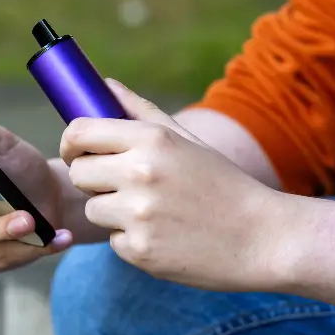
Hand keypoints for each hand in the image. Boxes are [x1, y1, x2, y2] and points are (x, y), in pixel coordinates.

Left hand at [59, 79, 292, 291]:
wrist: (263, 238)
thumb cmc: (223, 184)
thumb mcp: (186, 140)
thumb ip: (140, 111)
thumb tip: (104, 83)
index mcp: (151, 140)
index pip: (79, 132)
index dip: (70, 143)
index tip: (76, 152)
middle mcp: (140, 174)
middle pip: (78, 174)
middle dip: (92, 180)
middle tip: (122, 186)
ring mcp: (139, 215)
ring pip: (93, 210)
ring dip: (114, 212)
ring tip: (154, 213)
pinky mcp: (140, 251)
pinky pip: (113, 241)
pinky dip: (132, 240)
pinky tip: (165, 236)